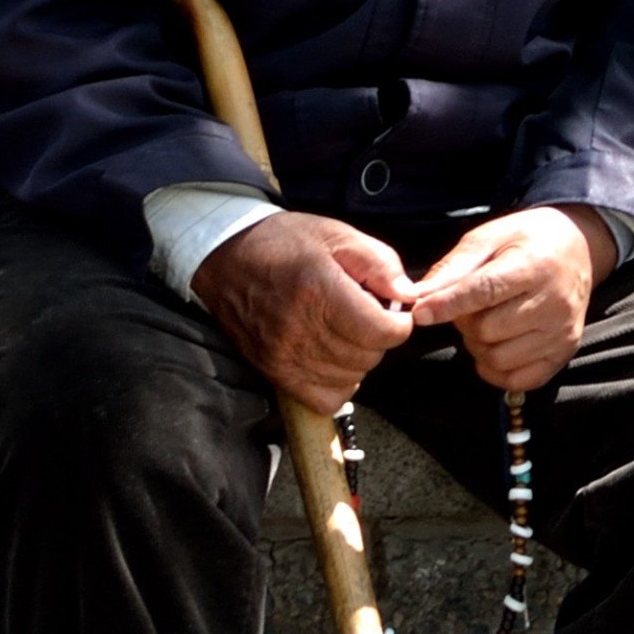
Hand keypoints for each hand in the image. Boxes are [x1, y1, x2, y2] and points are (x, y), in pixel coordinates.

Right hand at [194, 210, 415, 415]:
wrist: (225, 257)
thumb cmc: (284, 242)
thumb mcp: (338, 235)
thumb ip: (380, 264)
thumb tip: (407, 296)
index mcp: (319, 291)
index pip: (382, 332)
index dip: (398, 322)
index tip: (389, 310)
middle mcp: (299, 329)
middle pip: (369, 356)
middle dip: (378, 337)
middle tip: (365, 316)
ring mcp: (283, 355)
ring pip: (351, 378)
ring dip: (358, 359)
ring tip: (345, 332)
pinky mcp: (273, 371)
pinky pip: (324, 399)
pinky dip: (338, 383)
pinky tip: (333, 358)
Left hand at [403, 204, 615, 393]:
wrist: (579, 249)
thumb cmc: (526, 242)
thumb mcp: (488, 238)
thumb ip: (453, 268)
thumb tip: (416, 298)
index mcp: (535, 265)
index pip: (485, 292)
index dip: (448, 305)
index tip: (419, 313)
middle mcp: (555, 302)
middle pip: (487, 330)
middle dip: (466, 321)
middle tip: (470, 307)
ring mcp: (563, 331)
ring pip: (498, 358)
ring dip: (480, 345)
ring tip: (486, 323)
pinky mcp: (565, 352)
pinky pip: (518, 380)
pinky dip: (497, 369)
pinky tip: (497, 346)